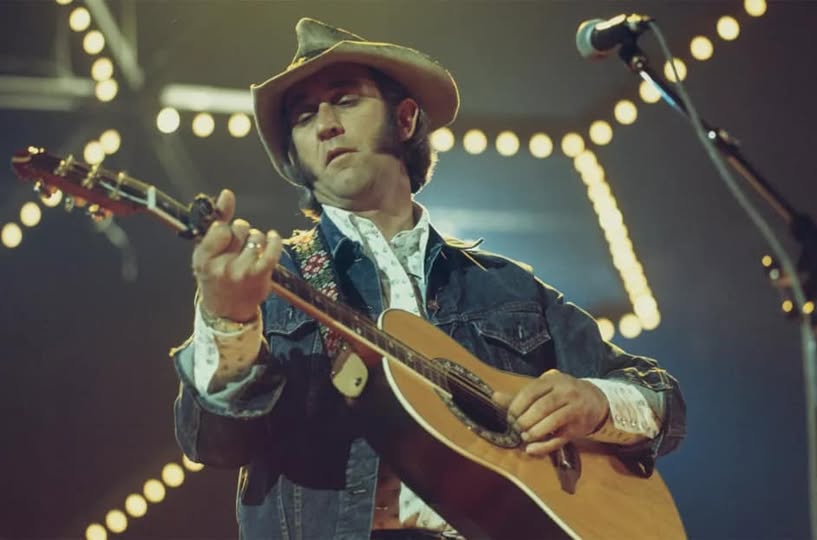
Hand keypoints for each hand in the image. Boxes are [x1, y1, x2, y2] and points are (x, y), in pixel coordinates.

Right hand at [191, 189, 281, 321]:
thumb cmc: (216, 275)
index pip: (221, 228)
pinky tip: (273, 237)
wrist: (226, 310)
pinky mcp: (259, 276)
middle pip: (240, 229)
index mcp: (203, 258)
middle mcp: (220, 266)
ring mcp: (240, 272)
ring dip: (257, 239)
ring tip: (251, 251)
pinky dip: (275, 241)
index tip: (225, 236)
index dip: (226, 228)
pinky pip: (272, 251)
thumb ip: (217, 220)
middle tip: (238, 247)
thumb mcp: (207, 250)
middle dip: (242, 232)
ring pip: (256, 237)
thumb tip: (227, 193)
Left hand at [493, 369, 608, 456]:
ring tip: (524, 437)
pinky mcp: (579, 428)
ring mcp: (574, 410)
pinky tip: (531, 449)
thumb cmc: (563, 394)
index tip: (509, 416)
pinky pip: (560, 439)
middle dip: (525, 420)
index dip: (517, 405)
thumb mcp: (545, 390)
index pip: (531, 392)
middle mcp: (566, 393)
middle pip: (542, 407)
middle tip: (516, 427)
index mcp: (553, 381)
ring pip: (552, 421)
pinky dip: (544, 446)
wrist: (596, 400)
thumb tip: (494, 397)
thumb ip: (521, 396)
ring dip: (534, 432)